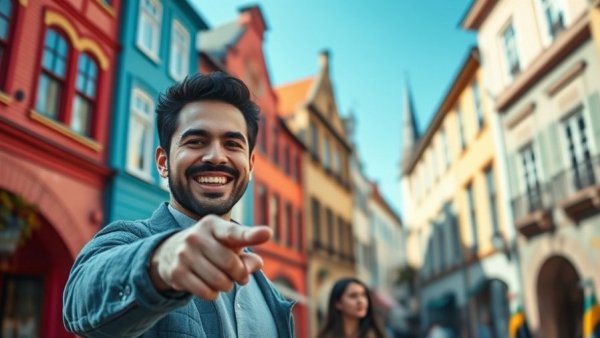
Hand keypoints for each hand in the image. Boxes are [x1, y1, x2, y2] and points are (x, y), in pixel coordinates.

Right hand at [149, 215, 271, 299]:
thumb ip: (246, 253)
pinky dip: (213, 294)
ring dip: (227, 286)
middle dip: (240, 275)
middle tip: (240, 276)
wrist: (170, 252)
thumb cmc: (211, 248)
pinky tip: (210, 286)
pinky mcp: (177, 273)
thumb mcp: (228, 245)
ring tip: (224, 281)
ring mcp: (184, 254)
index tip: (267, 233)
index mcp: (213, 225)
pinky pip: (206, 292)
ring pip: (219, 281)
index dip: (251, 235)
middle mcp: (196, 236)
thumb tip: (257, 263)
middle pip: (231, 264)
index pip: (234, 233)